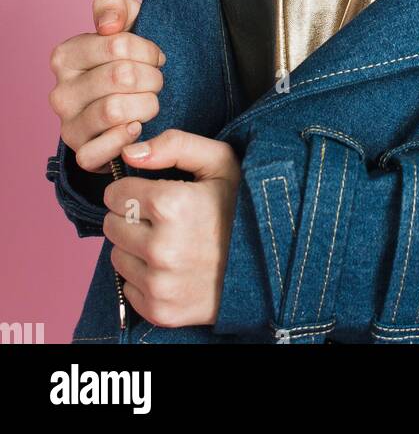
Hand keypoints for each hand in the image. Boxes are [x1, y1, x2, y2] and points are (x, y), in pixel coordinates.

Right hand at [48, 0, 164, 173]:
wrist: (131, 104)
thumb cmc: (127, 60)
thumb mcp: (126, 23)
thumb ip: (114, 8)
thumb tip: (109, 24)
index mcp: (66, 56)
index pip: (118, 44)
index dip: (148, 50)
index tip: (154, 57)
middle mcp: (60, 92)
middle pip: (121, 76)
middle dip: (152, 78)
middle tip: (156, 82)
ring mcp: (68, 125)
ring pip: (115, 110)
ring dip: (147, 105)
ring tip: (150, 103)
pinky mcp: (81, 154)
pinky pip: (100, 151)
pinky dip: (126, 138)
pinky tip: (137, 128)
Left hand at [103, 129, 241, 327]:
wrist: (269, 266)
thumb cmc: (242, 208)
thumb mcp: (220, 162)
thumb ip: (174, 144)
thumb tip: (128, 153)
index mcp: (172, 205)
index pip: (116, 193)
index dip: (132, 189)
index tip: (152, 193)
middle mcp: (161, 248)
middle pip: (112, 225)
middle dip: (131, 217)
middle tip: (162, 219)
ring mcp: (160, 284)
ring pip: (117, 256)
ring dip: (135, 247)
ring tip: (169, 242)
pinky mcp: (160, 311)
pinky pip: (128, 287)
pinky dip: (143, 277)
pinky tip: (171, 268)